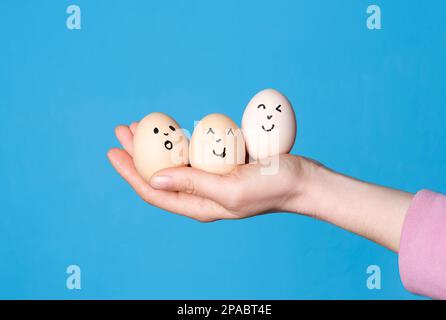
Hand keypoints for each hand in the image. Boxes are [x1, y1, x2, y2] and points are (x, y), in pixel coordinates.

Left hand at [107, 123, 319, 221]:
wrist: (302, 181)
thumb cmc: (272, 186)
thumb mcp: (231, 188)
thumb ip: (194, 184)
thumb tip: (155, 178)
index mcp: (199, 205)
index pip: (154, 191)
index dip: (130, 172)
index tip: (113, 150)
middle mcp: (201, 195)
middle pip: (159, 174)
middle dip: (137, 154)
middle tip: (123, 129)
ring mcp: (211, 180)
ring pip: (174, 162)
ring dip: (155, 144)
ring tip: (140, 125)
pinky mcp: (222, 167)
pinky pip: (193, 153)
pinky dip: (179, 141)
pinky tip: (172, 129)